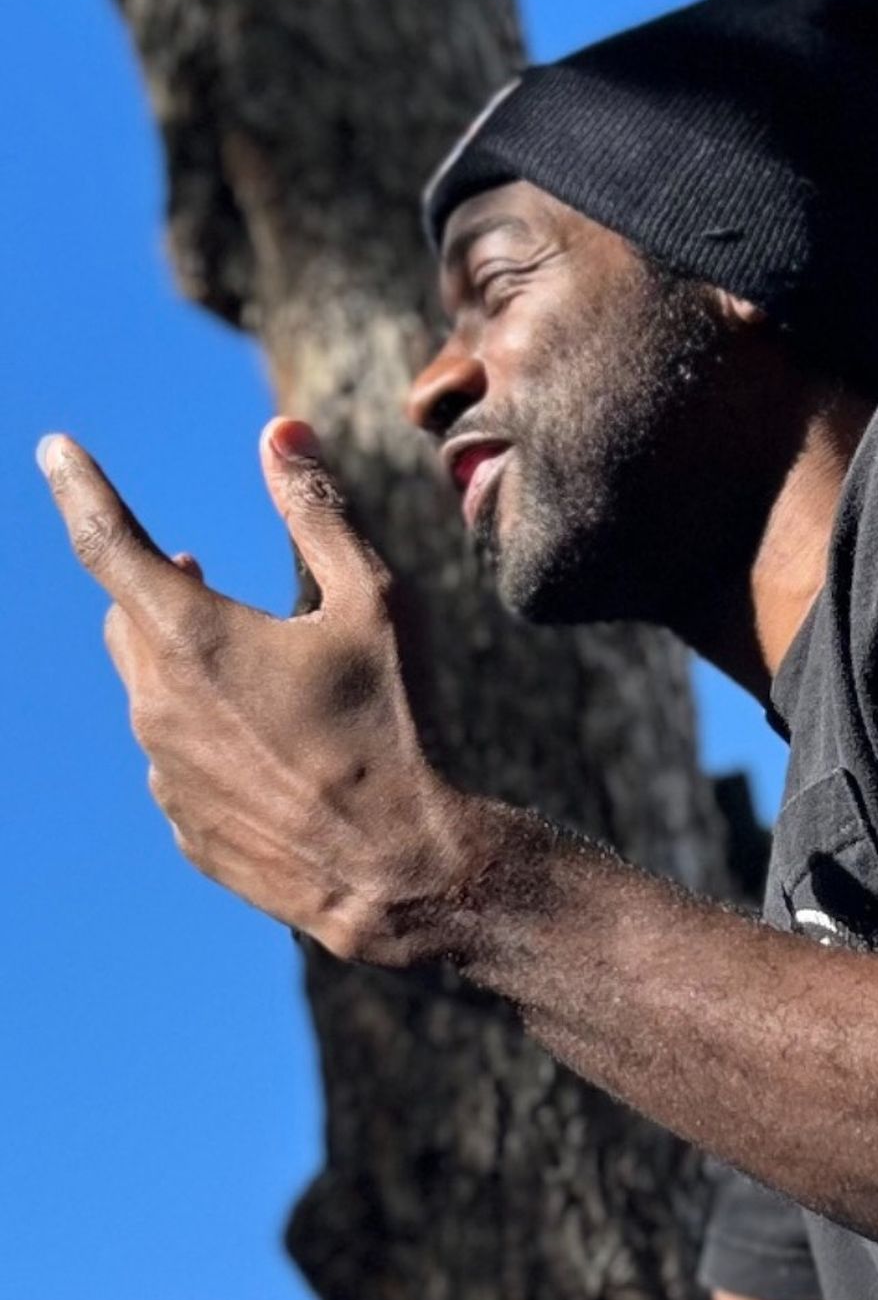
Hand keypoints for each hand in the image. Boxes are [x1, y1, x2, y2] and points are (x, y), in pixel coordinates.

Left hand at [39, 418, 472, 966]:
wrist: (399, 867)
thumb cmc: (394, 724)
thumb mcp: (375, 603)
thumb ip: (318, 512)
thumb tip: (280, 432)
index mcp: (194, 635)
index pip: (106, 540)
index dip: (80, 488)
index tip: (55, 451)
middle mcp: (156, 703)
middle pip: (128, 619)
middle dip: (155, 586)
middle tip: (199, 568)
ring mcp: (164, 772)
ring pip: (152, 693)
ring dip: (189, 665)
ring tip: (265, 674)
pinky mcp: (183, 826)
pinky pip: (177, 761)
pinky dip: (208, 735)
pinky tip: (277, 752)